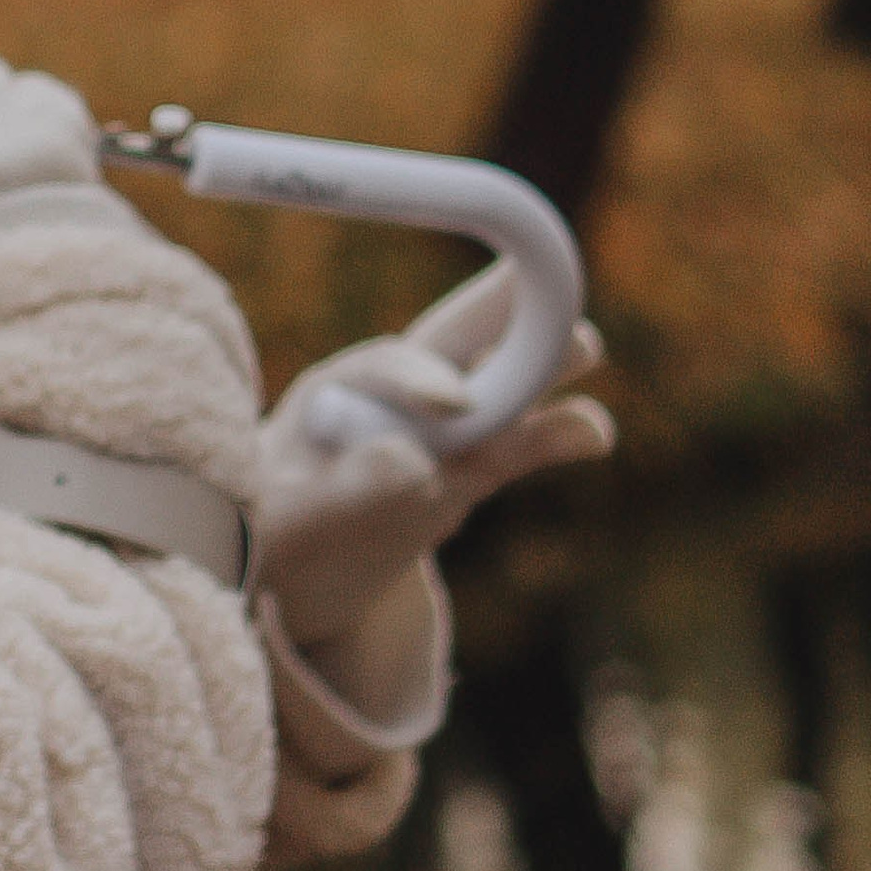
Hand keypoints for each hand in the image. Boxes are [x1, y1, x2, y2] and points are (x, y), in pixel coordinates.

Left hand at [254, 262, 613, 651]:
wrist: (293, 575)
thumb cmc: (276, 534)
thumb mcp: (292, 523)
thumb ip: (349, 492)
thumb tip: (413, 464)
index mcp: (336, 392)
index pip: (386, 370)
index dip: (421, 382)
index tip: (454, 407)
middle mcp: (394, 399)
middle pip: (453, 341)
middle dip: (498, 315)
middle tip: (549, 295)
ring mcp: (438, 435)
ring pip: (498, 387)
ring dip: (539, 365)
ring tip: (586, 345)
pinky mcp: (469, 474)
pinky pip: (516, 449)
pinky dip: (554, 436)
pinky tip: (594, 432)